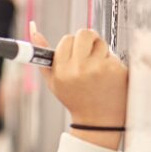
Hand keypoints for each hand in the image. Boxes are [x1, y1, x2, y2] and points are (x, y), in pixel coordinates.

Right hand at [30, 24, 127, 149]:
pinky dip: (112, 63)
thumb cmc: (75, 99)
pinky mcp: (117, 70)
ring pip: (102, 43)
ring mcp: (99, 69)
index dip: (72, 45)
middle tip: (90, 52)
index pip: (67, 39)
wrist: (98, 121)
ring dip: (101, 52)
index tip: (75, 53)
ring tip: (98, 70)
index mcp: (62, 71)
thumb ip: (43, 56)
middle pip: (85, 33)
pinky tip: (109, 78)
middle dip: (88, 39)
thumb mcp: (53, 81)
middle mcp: (79, 69)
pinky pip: (114, 55)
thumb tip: (33, 29)